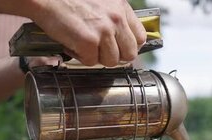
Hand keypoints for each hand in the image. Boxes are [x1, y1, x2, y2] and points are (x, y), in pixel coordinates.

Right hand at [29, 0, 146, 66]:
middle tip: (99, 50)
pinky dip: (78, 56)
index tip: (119, 48)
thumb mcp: (101, 2)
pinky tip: (71, 43)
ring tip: (82, 44)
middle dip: (114, 56)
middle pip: (129, 54)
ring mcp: (103, 31)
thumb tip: (121, 40)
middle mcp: (116, 19)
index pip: (140, 38)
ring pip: (111, 61)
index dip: (128, 46)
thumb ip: (114, 18)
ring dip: (95, 57)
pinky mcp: (88, 42)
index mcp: (121, 8)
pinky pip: (90, 62)